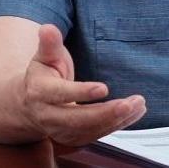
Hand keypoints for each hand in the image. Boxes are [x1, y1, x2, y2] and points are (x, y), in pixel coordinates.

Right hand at [17, 24, 144, 145]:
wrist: (30, 105)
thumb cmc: (42, 76)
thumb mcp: (44, 57)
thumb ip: (49, 44)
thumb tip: (48, 28)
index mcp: (40, 92)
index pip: (61, 94)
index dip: (82, 92)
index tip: (104, 88)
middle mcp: (48, 116)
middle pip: (78, 119)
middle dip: (106, 113)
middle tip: (130, 103)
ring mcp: (60, 131)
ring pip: (90, 130)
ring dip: (117, 119)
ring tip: (138, 105)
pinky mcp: (73, 139)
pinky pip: (97, 135)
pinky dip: (117, 125)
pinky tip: (133, 113)